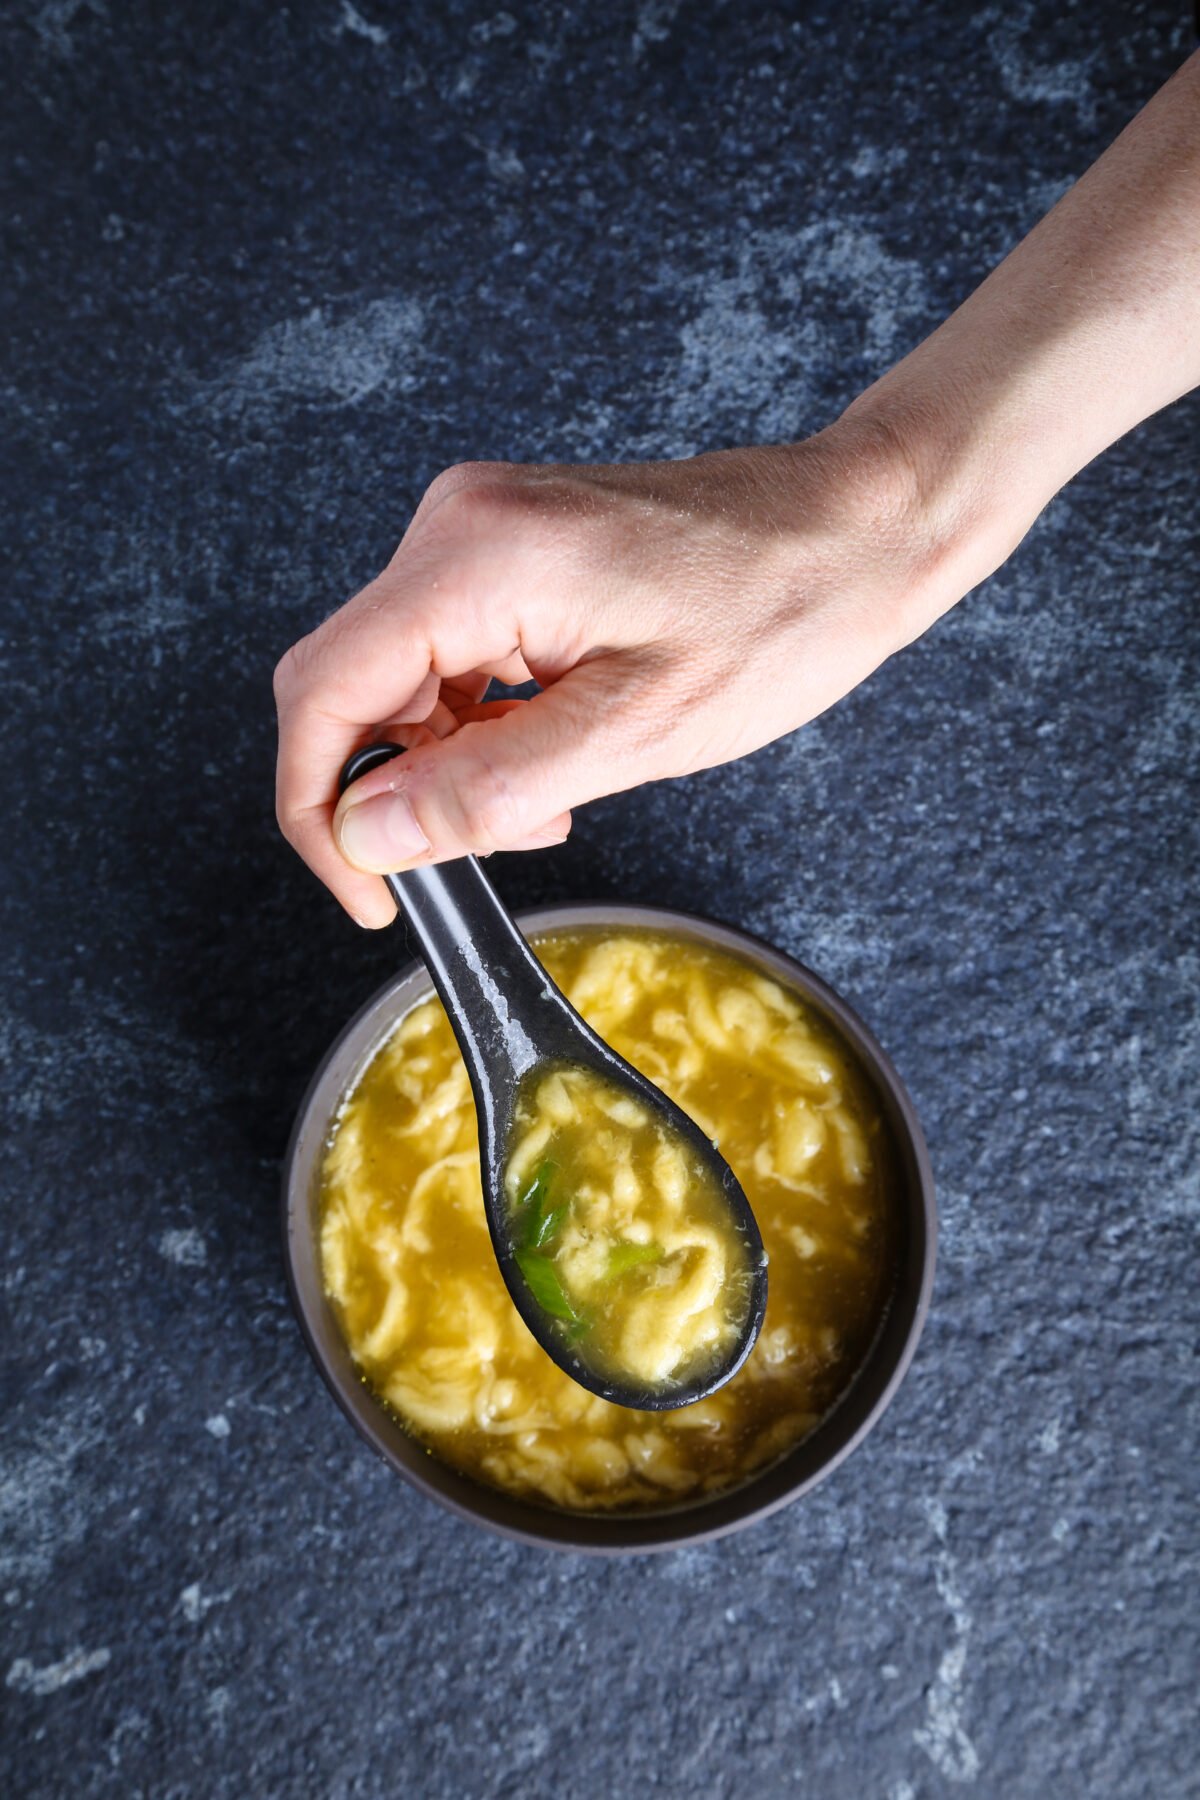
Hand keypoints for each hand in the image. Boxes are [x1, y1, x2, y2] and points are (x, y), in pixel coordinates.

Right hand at [273, 430, 941, 926]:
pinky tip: (549, 751)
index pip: (323, 693)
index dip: (317, 810)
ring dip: (446, 762)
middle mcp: (458, 526)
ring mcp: (480, 529)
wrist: (855, 531)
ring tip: (545, 801)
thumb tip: (368, 835)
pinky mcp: (509, 547)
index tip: (365, 891)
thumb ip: (488, 790)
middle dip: (396, 790)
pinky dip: (478, 722)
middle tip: (484, 849)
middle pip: (352, 686)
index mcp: (477, 559)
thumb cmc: (778, 615)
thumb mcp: (636, 733)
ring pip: (399, 678)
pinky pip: (448, 652)